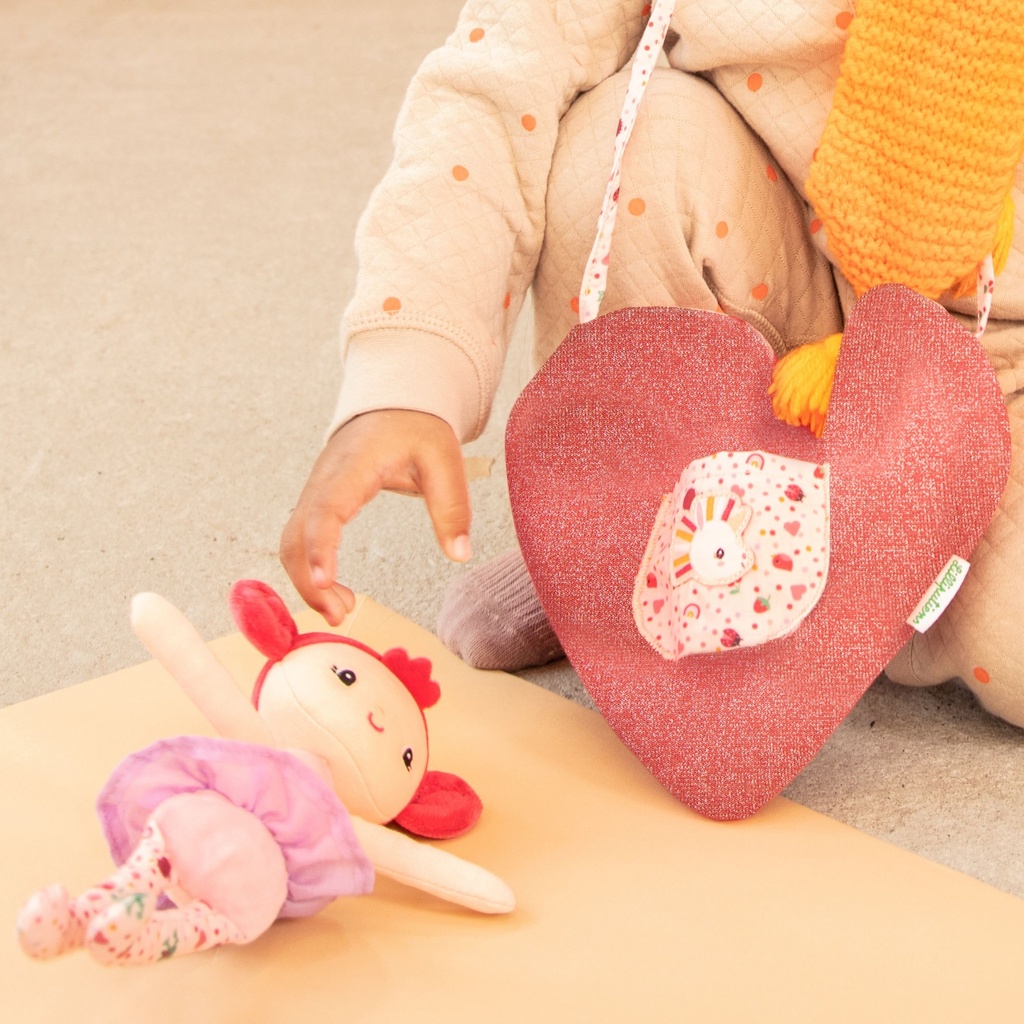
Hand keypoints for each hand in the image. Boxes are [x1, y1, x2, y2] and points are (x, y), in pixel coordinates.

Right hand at [280, 410, 471, 624]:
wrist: (393, 404)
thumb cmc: (417, 428)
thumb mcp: (444, 459)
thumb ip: (452, 506)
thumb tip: (460, 554)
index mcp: (352, 468)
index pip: (325, 510)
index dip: (320, 547)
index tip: (325, 581)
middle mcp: (323, 482)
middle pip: (295, 536)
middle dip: (308, 580)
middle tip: (340, 615)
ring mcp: (315, 493)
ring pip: (291, 542)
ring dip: (306, 581)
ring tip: (341, 611)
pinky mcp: (317, 503)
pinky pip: (299, 540)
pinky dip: (309, 569)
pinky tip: (335, 592)